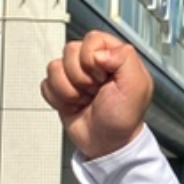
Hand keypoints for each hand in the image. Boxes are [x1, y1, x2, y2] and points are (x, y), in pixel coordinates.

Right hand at [41, 31, 154, 158]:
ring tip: (85, 99)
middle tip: (95, 91)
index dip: (92, 59)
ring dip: (69, 89)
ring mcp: (75, 76)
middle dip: (81, 76)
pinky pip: (46, 84)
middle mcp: (93, 63)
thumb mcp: (137, 86)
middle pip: (70, 51)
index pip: (92, 39)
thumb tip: (99, 53)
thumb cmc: (124, 119)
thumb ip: (125, 58)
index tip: (104, 78)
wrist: (107, 144)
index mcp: (113, 56)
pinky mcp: (61, 90)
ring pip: (55, 67)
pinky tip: (74, 105)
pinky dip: (58, 98)